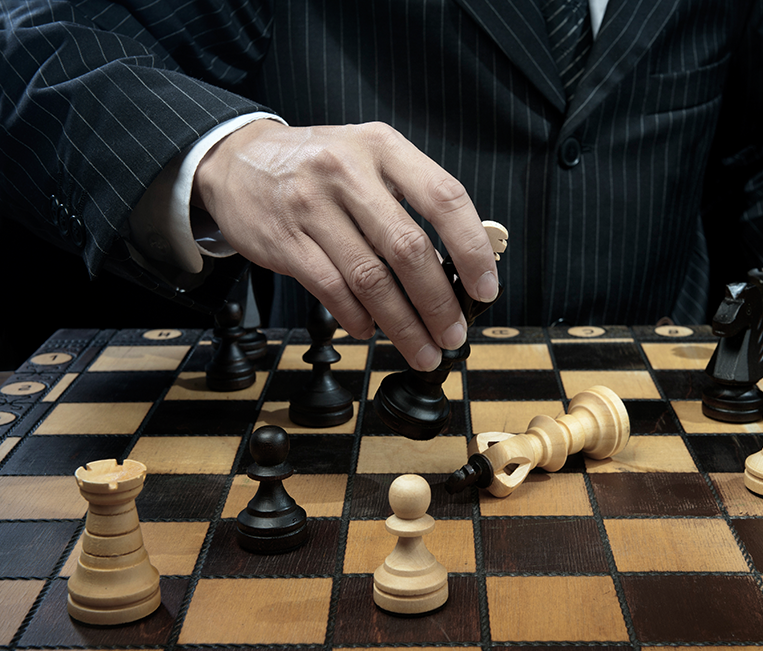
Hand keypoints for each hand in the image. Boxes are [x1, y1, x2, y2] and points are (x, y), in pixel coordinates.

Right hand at [193, 120, 498, 370]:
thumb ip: (410, 199)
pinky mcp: (284, 240)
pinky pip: (332, 290)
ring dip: (403, 324)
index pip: (444, 197)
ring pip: (370, 278)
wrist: (236, 161)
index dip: (471, 248)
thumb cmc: (318, 167)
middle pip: (408, 248)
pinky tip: (372, 331)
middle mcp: (348, 171)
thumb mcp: (369, 159)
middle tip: (454, 334)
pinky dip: (358, 318)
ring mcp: (312, 205)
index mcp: (383, 148)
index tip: (485, 288)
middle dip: (438, 302)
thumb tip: (458, 266)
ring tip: (422, 349)